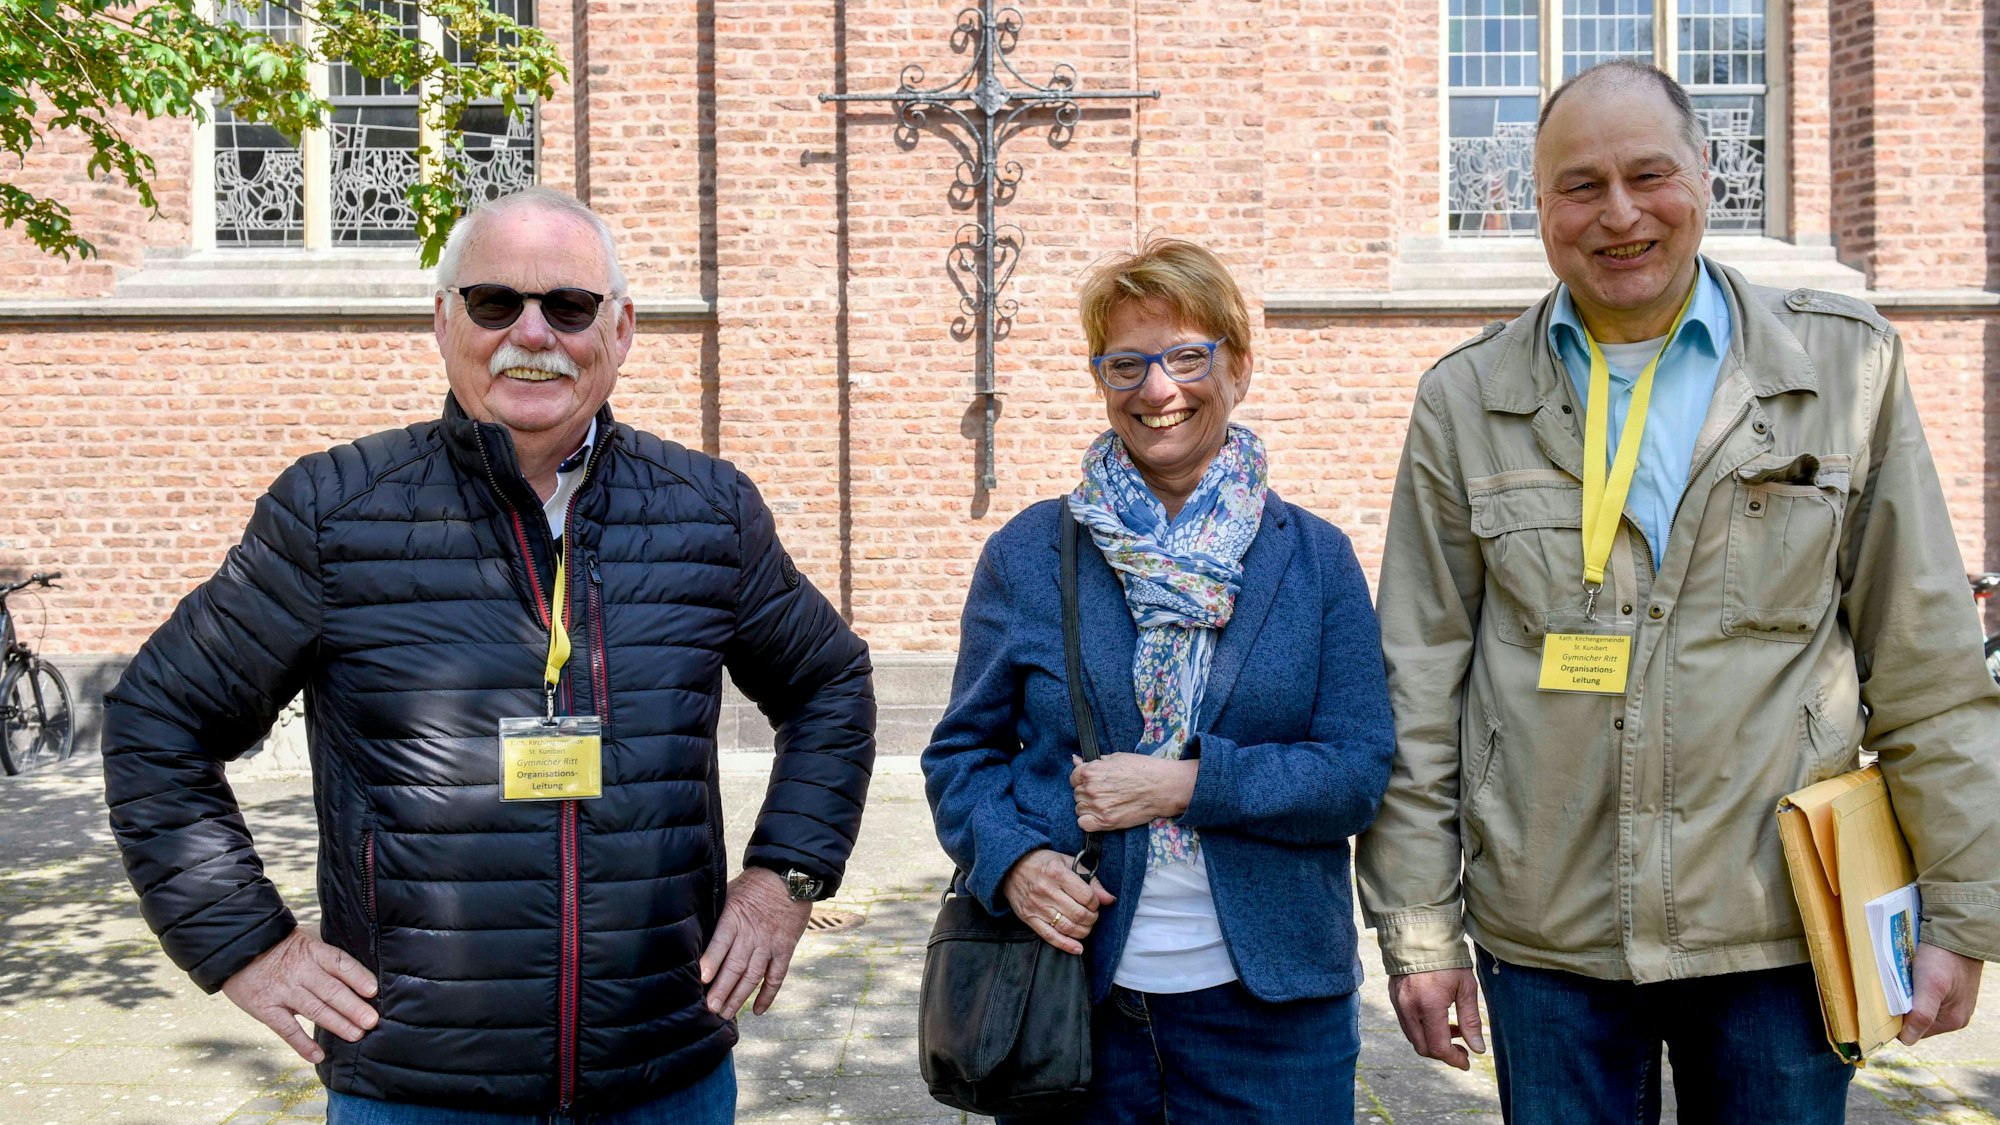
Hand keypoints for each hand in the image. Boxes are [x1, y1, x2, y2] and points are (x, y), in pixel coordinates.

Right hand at [220, 925, 378, 1063]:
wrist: (237, 949)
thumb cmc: (281, 945)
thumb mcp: (307, 937)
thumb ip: (329, 950)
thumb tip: (361, 960)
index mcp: (313, 951)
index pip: (339, 963)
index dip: (357, 976)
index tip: (373, 990)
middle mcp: (300, 971)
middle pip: (331, 990)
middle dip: (353, 1007)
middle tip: (371, 1021)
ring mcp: (283, 991)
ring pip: (315, 1009)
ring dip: (337, 1024)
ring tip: (356, 1035)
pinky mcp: (266, 1008)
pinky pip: (287, 1029)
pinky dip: (302, 1044)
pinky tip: (318, 1055)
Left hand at [699, 867, 813, 1019]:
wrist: (789, 877)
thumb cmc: (753, 885)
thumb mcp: (729, 893)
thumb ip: (715, 915)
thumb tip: (691, 933)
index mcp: (734, 918)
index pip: (721, 942)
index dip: (711, 961)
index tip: (702, 979)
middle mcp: (752, 934)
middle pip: (735, 966)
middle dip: (722, 989)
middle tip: (710, 1009)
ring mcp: (770, 944)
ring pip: (753, 975)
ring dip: (739, 996)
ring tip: (725, 1013)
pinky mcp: (785, 949)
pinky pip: (776, 976)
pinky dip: (767, 995)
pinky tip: (757, 1010)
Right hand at [1001, 847, 1115, 954]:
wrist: (1011, 867)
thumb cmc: (1043, 863)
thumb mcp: (1067, 862)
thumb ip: (1090, 880)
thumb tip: (1109, 899)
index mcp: (1057, 873)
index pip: (1087, 896)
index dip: (1096, 903)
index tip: (1095, 903)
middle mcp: (1046, 891)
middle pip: (1079, 914)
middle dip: (1092, 919)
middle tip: (1092, 916)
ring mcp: (1037, 906)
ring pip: (1067, 927)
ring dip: (1083, 931)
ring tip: (1086, 927)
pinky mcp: (1029, 918)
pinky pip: (1050, 936)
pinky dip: (1066, 945)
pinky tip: (1077, 948)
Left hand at [1070, 753, 1197, 832]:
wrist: (1162, 786)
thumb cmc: (1142, 769)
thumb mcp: (1116, 758)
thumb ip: (1093, 763)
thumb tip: (1076, 760)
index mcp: (1091, 771)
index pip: (1074, 777)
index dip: (1082, 779)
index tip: (1091, 782)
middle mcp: (1091, 789)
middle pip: (1077, 793)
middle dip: (1087, 792)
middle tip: (1104, 792)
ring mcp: (1098, 806)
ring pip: (1079, 808)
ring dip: (1088, 807)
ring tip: (1105, 803)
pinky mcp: (1106, 821)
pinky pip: (1083, 823)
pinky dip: (1088, 821)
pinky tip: (1100, 815)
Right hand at [1387, 968, 1486, 1070]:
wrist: (1420, 934)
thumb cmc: (1447, 959)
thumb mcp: (1466, 988)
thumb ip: (1471, 1020)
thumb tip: (1478, 1048)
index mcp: (1429, 1006)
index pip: (1439, 1047)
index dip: (1454, 1059)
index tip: (1467, 1061)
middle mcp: (1409, 1009)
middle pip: (1423, 1048)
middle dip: (1443, 1053)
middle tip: (1462, 1048)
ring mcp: (1398, 1003)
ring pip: (1413, 1037)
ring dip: (1432, 1041)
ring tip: (1453, 1030)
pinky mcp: (1394, 997)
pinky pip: (1407, 1024)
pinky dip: (1422, 1029)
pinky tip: (1438, 1019)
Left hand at [1899, 942, 1983, 1043]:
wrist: (1958, 933)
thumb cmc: (1944, 959)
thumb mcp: (1930, 986)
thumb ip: (1921, 1014)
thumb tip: (1907, 1040)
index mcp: (1951, 1021)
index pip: (1913, 1032)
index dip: (1897, 1021)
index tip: (1887, 1004)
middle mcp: (1954, 1016)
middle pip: (1916, 1020)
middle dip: (1903, 1007)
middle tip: (1896, 987)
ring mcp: (1953, 1002)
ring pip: (1919, 1006)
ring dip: (1908, 996)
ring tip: (1904, 979)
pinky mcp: (1949, 989)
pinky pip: (1926, 995)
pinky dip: (1915, 987)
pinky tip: (1912, 974)